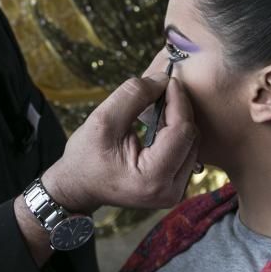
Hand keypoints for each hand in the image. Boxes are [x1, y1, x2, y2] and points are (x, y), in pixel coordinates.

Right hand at [42, 73, 198, 213]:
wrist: (79, 186)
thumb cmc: (85, 157)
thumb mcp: (103, 120)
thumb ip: (133, 96)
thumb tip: (163, 79)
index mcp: (152, 179)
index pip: (181, 131)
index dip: (178, 101)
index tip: (168, 79)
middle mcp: (170, 192)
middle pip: (191, 137)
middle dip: (178, 108)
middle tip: (162, 87)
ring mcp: (174, 192)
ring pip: (191, 143)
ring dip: (178, 119)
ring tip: (158, 104)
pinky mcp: (174, 187)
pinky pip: (185, 151)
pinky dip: (175, 132)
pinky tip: (159, 121)